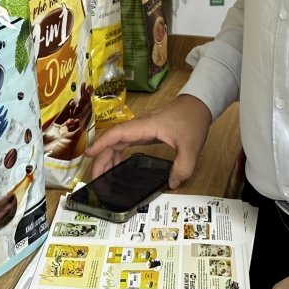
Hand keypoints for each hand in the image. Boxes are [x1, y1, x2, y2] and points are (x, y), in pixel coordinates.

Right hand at [85, 95, 211, 188]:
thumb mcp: (191, 147)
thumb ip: (183, 167)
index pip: (118, 133)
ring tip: (102, 176)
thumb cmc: (192, 120)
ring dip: (107, 157)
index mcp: (146, 126)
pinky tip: (116, 166)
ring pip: (117, 142)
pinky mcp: (145, 133)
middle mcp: (139, 127)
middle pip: (113, 140)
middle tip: (94, 179)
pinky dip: (117, 154)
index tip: (88, 155)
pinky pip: (125, 143)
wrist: (199, 104)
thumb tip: (171, 184)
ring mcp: (141, 129)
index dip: (102, 143)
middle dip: (101, 158)